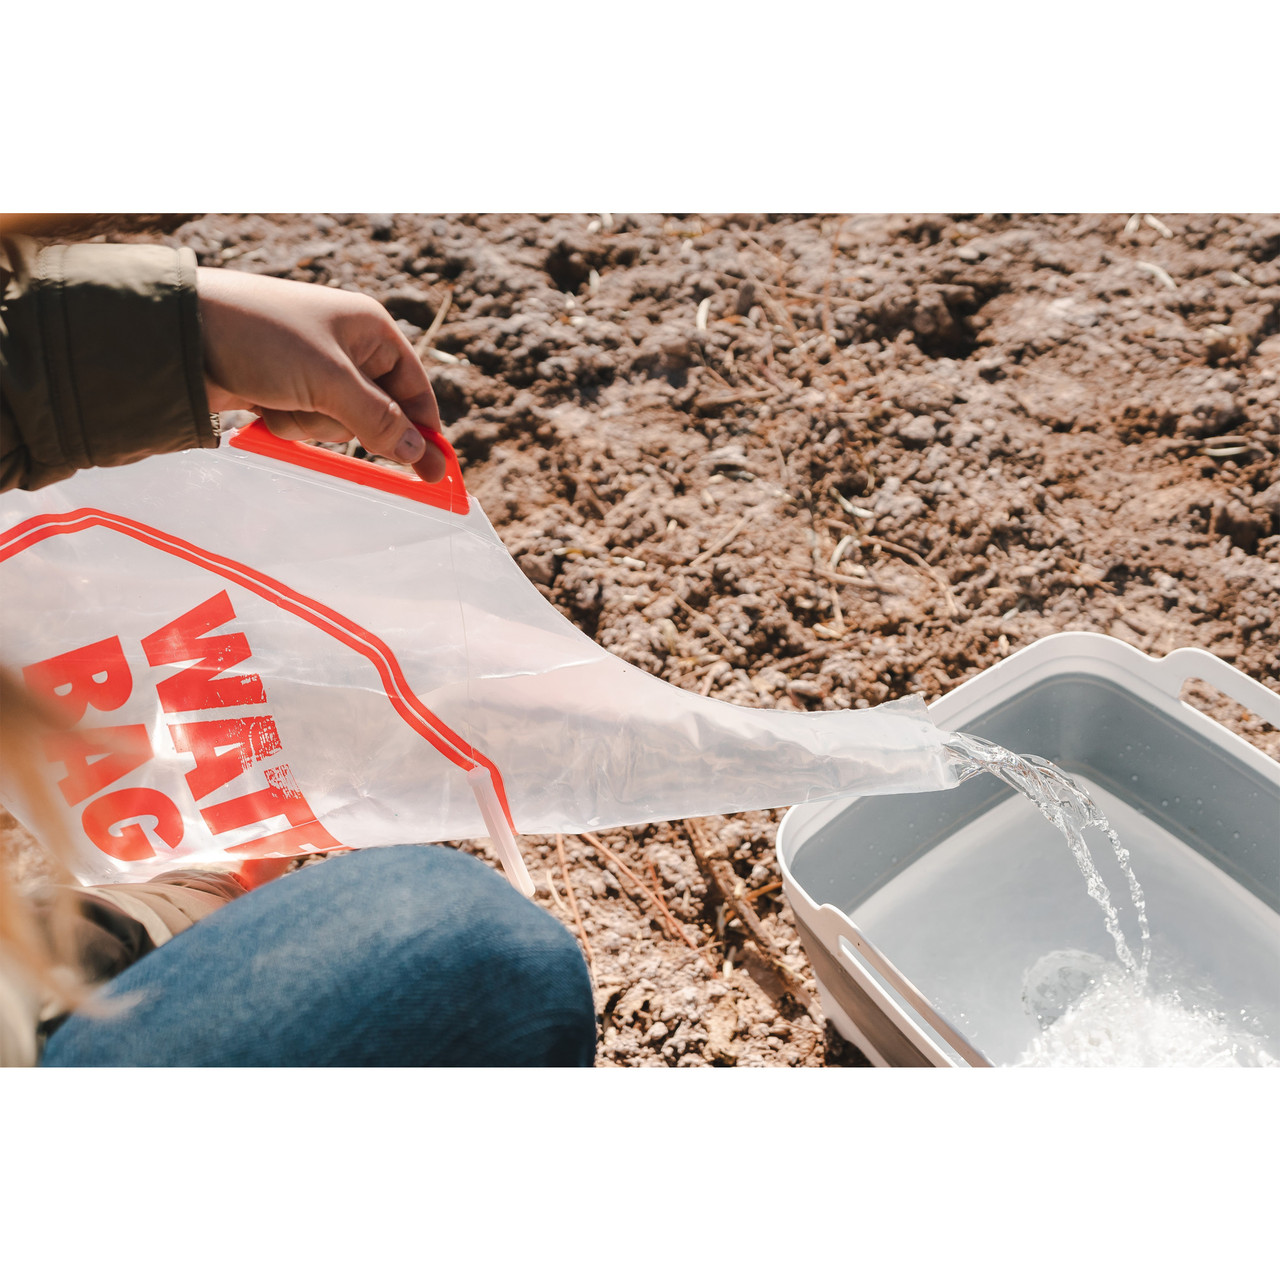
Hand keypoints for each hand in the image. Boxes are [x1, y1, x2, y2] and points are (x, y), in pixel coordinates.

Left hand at [197, 268, 445, 481]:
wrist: (181, 334)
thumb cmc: (262, 338)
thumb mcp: (329, 381)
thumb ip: (379, 422)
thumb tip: (422, 455)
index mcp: (369, 329)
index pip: (414, 388)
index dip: (424, 429)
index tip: (435, 472)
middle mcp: (348, 348)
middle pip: (378, 412)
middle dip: (351, 423)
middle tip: (326, 416)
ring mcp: (315, 371)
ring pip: (340, 425)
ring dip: (312, 424)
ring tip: (280, 399)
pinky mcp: (285, 390)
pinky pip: (306, 424)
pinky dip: (287, 423)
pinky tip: (261, 404)